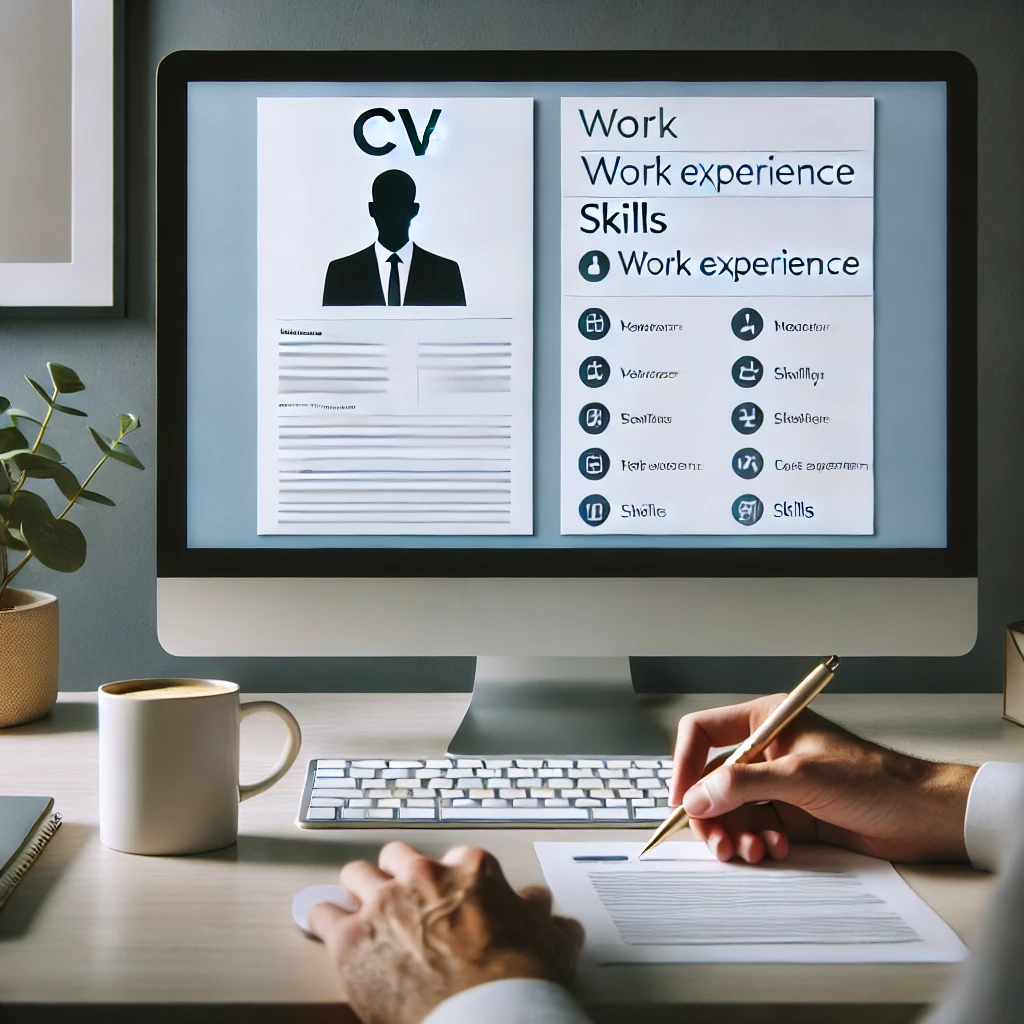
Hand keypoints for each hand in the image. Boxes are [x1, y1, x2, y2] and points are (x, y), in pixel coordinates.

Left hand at [308, 841, 583, 1023]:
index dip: (446, 879)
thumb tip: (549, 912)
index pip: (451, 858)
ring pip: (356, 874)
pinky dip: (324, 920)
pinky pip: (322, 914)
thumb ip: (542, 917)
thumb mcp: (545, 941)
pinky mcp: (351, 938)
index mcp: (470, 870)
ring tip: (358, 903)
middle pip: (397, 857)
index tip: (444, 893)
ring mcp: (384, 903)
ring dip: (358, 889)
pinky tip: (326, 926)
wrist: (486, 1016)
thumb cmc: (515, 981)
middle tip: (399, 894)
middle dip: (396, 874)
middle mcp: (424, 877)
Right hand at [670, 695, 976, 864]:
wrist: (921, 817)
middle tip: (718, 842)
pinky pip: (753, 829)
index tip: (682, 800)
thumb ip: (744, 785)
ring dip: (736, 834)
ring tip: (755, 850)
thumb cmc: (874, 780)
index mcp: (766, 721)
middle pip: (712, 780)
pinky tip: (776, 849)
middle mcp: (766, 751)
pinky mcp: (790, 814)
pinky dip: (757, 843)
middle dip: (711, 813)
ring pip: (731, 810)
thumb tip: (697, 797)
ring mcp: (777, 784)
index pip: (703, 734)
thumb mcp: (802, 777)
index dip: (686, 765)